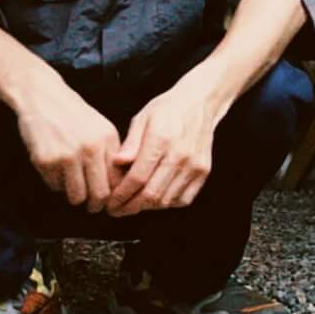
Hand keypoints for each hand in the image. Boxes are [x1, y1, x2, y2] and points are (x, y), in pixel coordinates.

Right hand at [15, 72, 122, 210]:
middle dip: (95, 205)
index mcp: (106, 140)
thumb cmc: (73, 114)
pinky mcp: (46, 160)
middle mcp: (89, 148)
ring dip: (74, 196)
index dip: (113, 196)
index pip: (116, 181)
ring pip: (76, 196)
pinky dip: (55, 183)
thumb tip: (119, 186)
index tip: (109, 201)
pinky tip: (55, 168)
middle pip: (98, 194)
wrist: (42, 96)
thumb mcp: (101, 128)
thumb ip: (112, 154)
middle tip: (92, 206)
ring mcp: (66, 155)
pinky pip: (54, 186)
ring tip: (72, 185)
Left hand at [106, 80, 219, 217]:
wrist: (200, 103)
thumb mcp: (142, 118)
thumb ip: (130, 143)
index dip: (121, 195)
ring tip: (133, 204)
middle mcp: (180, 155)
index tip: (111, 202)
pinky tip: (155, 199)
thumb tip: (117, 163)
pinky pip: (183, 199)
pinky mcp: (203, 171)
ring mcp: (194, 165)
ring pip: (166, 201)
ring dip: (147, 207)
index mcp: (161, 139)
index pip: (138, 178)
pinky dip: (167, 204)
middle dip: (131, 207)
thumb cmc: (168, 109)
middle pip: (152, 194)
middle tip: (118, 210)